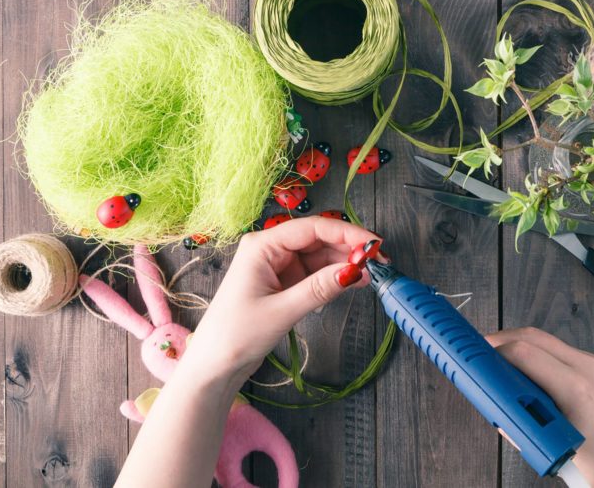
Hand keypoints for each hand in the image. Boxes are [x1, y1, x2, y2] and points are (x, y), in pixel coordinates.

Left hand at [185, 217, 380, 385]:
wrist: (214, 365)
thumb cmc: (236, 335)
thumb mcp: (282, 311)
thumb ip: (319, 288)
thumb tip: (354, 270)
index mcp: (262, 245)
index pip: (313, 228)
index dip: (348, 233)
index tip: (375, 245)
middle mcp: (270, 249)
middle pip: (319, 238)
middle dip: (350, 248)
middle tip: (379, 261)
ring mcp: (277, 265)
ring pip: (320, 255)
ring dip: (345, 263)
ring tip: (371, 274)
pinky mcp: (283, 282)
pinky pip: (315, 272)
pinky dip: (334, 276)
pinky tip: (353, 281)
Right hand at [487, 328, 593, 487]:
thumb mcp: (549, 448)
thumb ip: (518, 425)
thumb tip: (495, 406)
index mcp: (576, 389)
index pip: (526, 352)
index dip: (496, 350)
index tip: (478, 355)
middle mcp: (589, 369)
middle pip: (534, 336)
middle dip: (503, 339)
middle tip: (481, 350)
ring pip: (546, 339)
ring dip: (519, 344)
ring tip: (499, 359)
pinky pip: (559, 350)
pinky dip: (537, 353)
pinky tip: (525, 367)